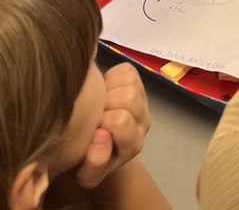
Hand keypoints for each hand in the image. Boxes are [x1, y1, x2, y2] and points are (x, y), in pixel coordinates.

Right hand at [76, 63, 150, 189]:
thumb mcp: (87, 174)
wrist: (99, 148)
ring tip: (97, 101)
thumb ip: (95, 163)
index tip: (90, 130)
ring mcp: (143, 100)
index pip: (121, 120)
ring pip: (130, 81)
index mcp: (134, 144)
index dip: (101, 121)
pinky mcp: (137, 83)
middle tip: (93, 112)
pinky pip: (126, 70)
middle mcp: (143, 121)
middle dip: (104, 102)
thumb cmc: (91, 160)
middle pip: (129, 97)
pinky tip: (102, 90)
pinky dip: (110, 76)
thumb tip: (101, 135)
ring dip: (108, 88)